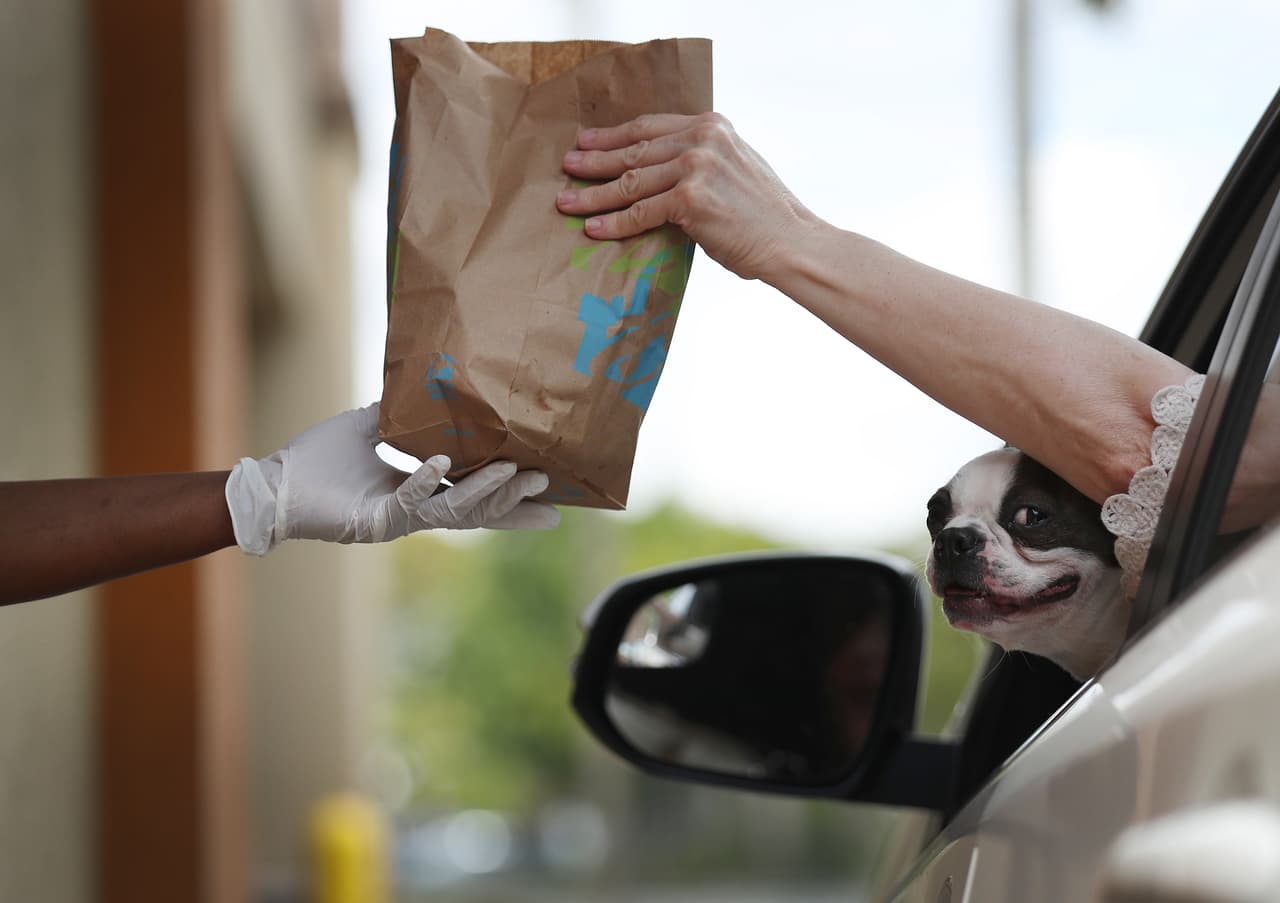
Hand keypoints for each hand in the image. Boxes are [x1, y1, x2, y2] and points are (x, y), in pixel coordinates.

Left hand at [225, 404, 558, 554]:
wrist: (275, 485)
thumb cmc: (316, 460)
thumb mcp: (367, 426)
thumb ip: (398, 412)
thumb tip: (427, 382)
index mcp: (419, 493)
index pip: (474, 498)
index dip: (510, 499)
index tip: (549, 493)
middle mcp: (415, 511)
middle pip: (477, 512)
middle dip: (513, 501)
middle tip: (547, 485)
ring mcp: (398, 519)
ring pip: (454, 511)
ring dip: (486, 492)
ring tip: (515, 471)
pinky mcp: (376, 522)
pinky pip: (411, 501)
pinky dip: (427, 481)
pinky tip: (444, 463)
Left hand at [556, 113, 817, 281]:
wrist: (791, 242)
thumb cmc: (765, 216)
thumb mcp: (736, 168)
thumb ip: (703, 159)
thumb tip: (663, 171)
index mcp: (712, 125)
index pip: (650, 127)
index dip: (614, 135)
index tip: (588, 140)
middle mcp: (702, 138)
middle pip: (634, 150)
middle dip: (595, 160)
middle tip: (567, 167)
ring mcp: (695, 166)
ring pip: (631, 181)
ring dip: (594, 194)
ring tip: (567, 201)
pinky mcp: (690, 198)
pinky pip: (640, 211)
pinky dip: (613, 222)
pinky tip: (593, 228)